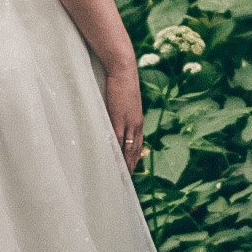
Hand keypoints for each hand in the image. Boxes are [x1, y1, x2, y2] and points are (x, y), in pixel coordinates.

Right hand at [103, 56, 143, 171]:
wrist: (123, 70)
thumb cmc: (122, 83)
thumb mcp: (125, 101)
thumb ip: (123, 112)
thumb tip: (117, 118)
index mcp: (138, 120)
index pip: (138, 145)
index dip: (134, 159)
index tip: (131, 170)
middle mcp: (137, 124)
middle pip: (134, 151)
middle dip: (131, 166)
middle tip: (127, 181)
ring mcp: (128, 122)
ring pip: (127, 148)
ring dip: (124, 163)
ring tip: (121, 177)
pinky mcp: (119, 118)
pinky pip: (118, 140)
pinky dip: (116, 152)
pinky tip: (113, 161)